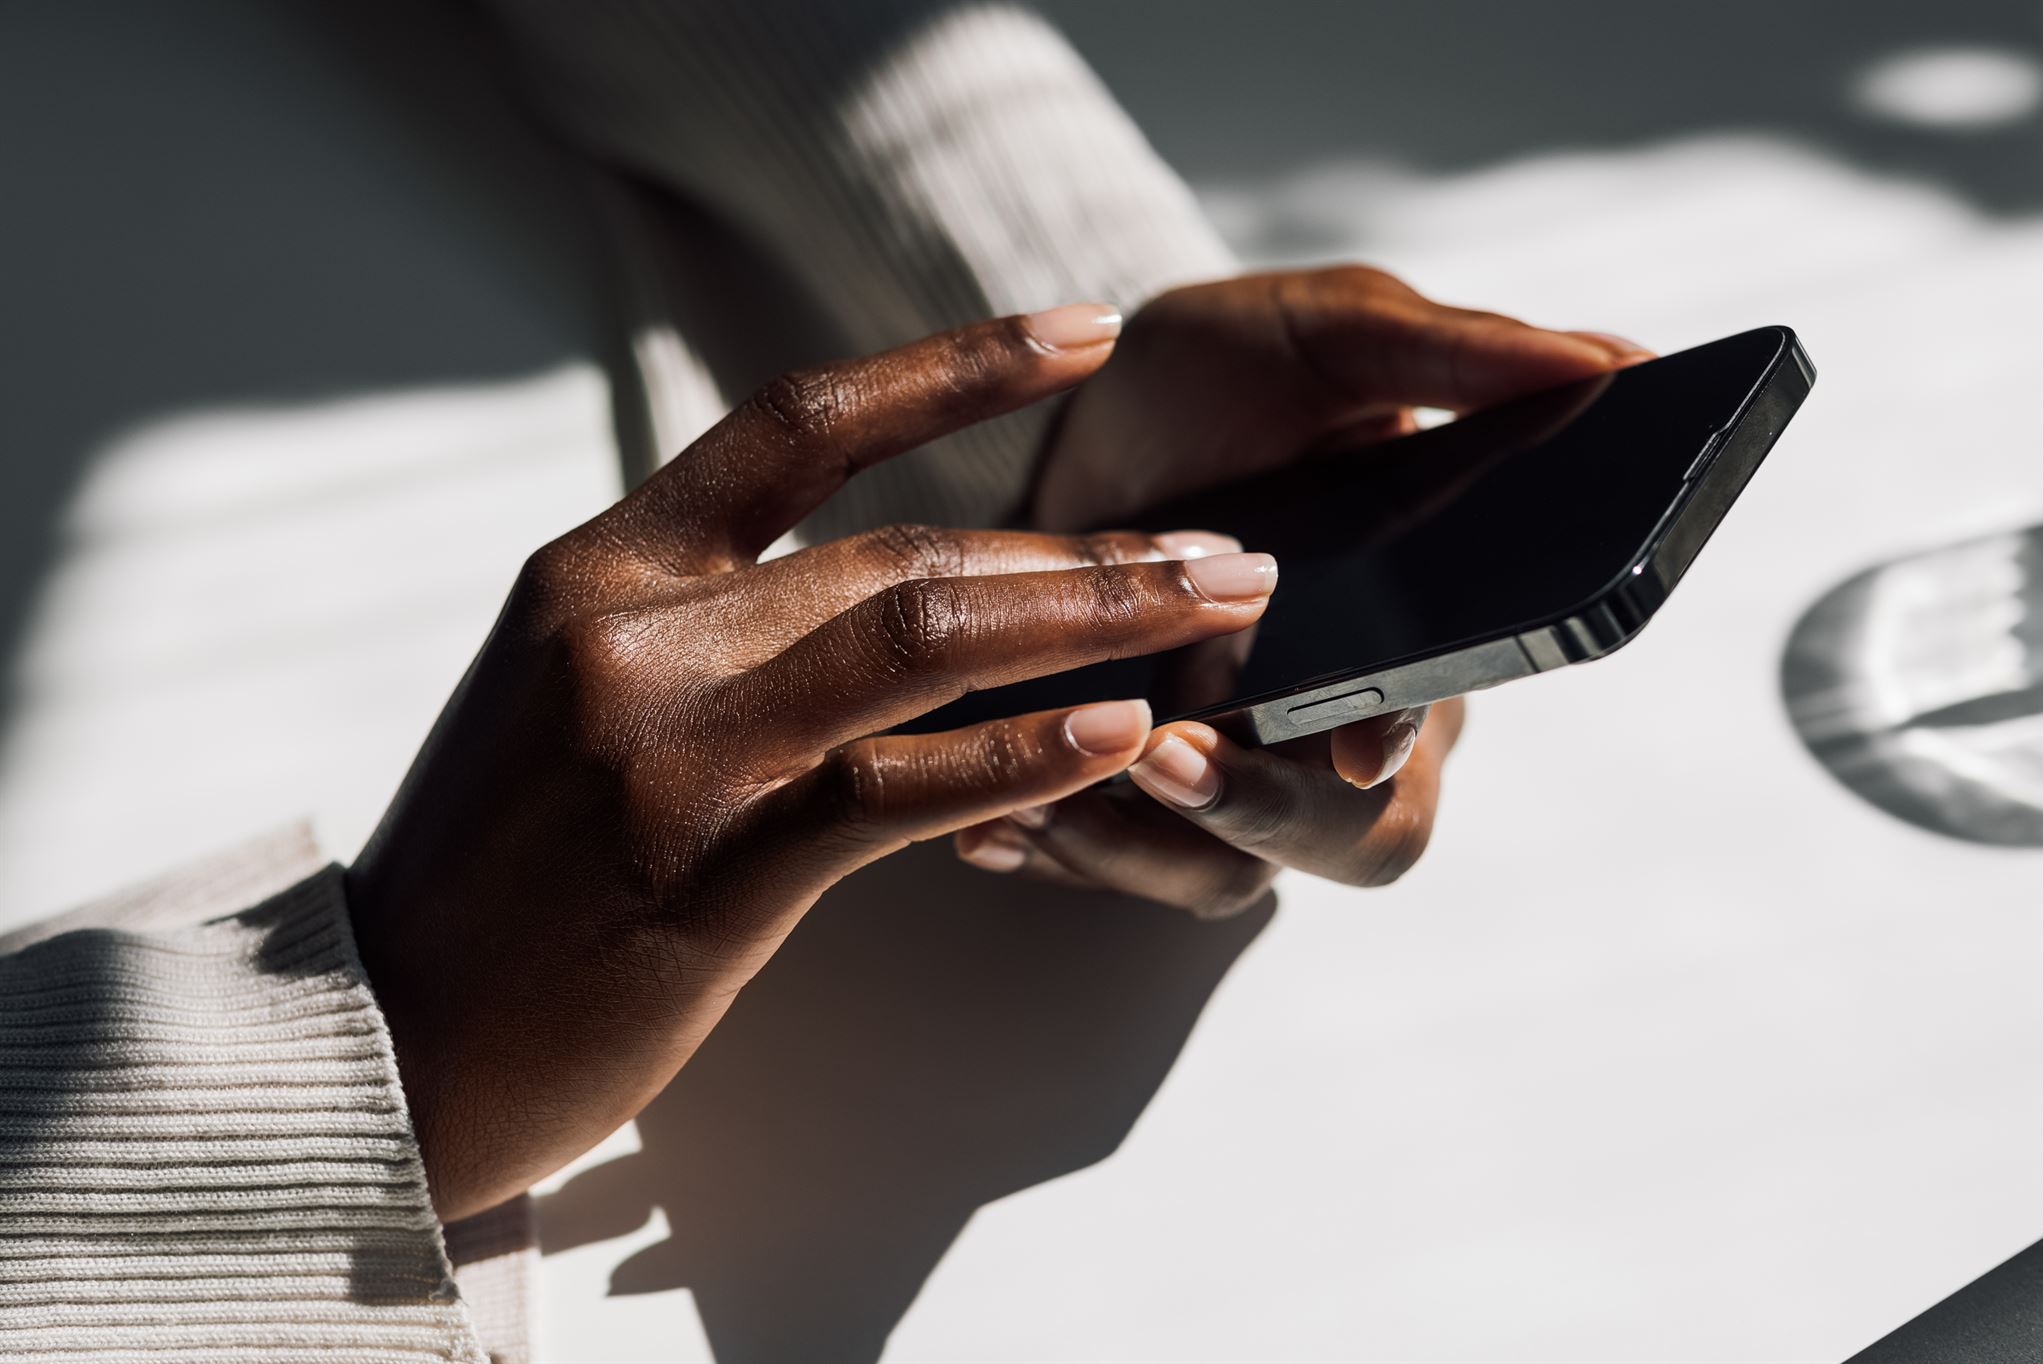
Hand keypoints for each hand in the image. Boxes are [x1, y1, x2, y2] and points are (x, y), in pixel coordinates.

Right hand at [346, 307, 1277, 1219]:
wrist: (385, 1032)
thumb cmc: (500, 869)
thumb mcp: (573, 696)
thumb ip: (707, 624)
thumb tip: (886, 588)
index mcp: (596, 568)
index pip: (799, 424)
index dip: (954, 369)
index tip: (1081, 333)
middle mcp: (630, 629)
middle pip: (903, 546)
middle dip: (1083, 549)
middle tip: (1224, 552)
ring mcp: (669, 746)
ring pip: (921, 640)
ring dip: (1090, 618)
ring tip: (1216, 609)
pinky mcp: (707, 870)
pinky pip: (897, 793)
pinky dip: (1020, 758)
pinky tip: (1117, 734)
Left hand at [954, 267, 1648, 915]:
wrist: (1083, 424)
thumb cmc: (1224, 382)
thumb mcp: (1327, 333)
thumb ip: (1453, 351)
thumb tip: (1617, 360)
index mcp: (1419, 625)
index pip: (1443, 720)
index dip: (1407, 744)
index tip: (1351, 737)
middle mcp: (1341, 718)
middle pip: (1356, 838)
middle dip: (1266, 814)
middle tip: (1167, 755)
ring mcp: (1241, 768)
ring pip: (1226, 877)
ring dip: (1136, 845)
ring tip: (1040, 796)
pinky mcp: (1140, 803)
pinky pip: (1121, 872)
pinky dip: (1059, 851)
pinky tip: (995, 829)